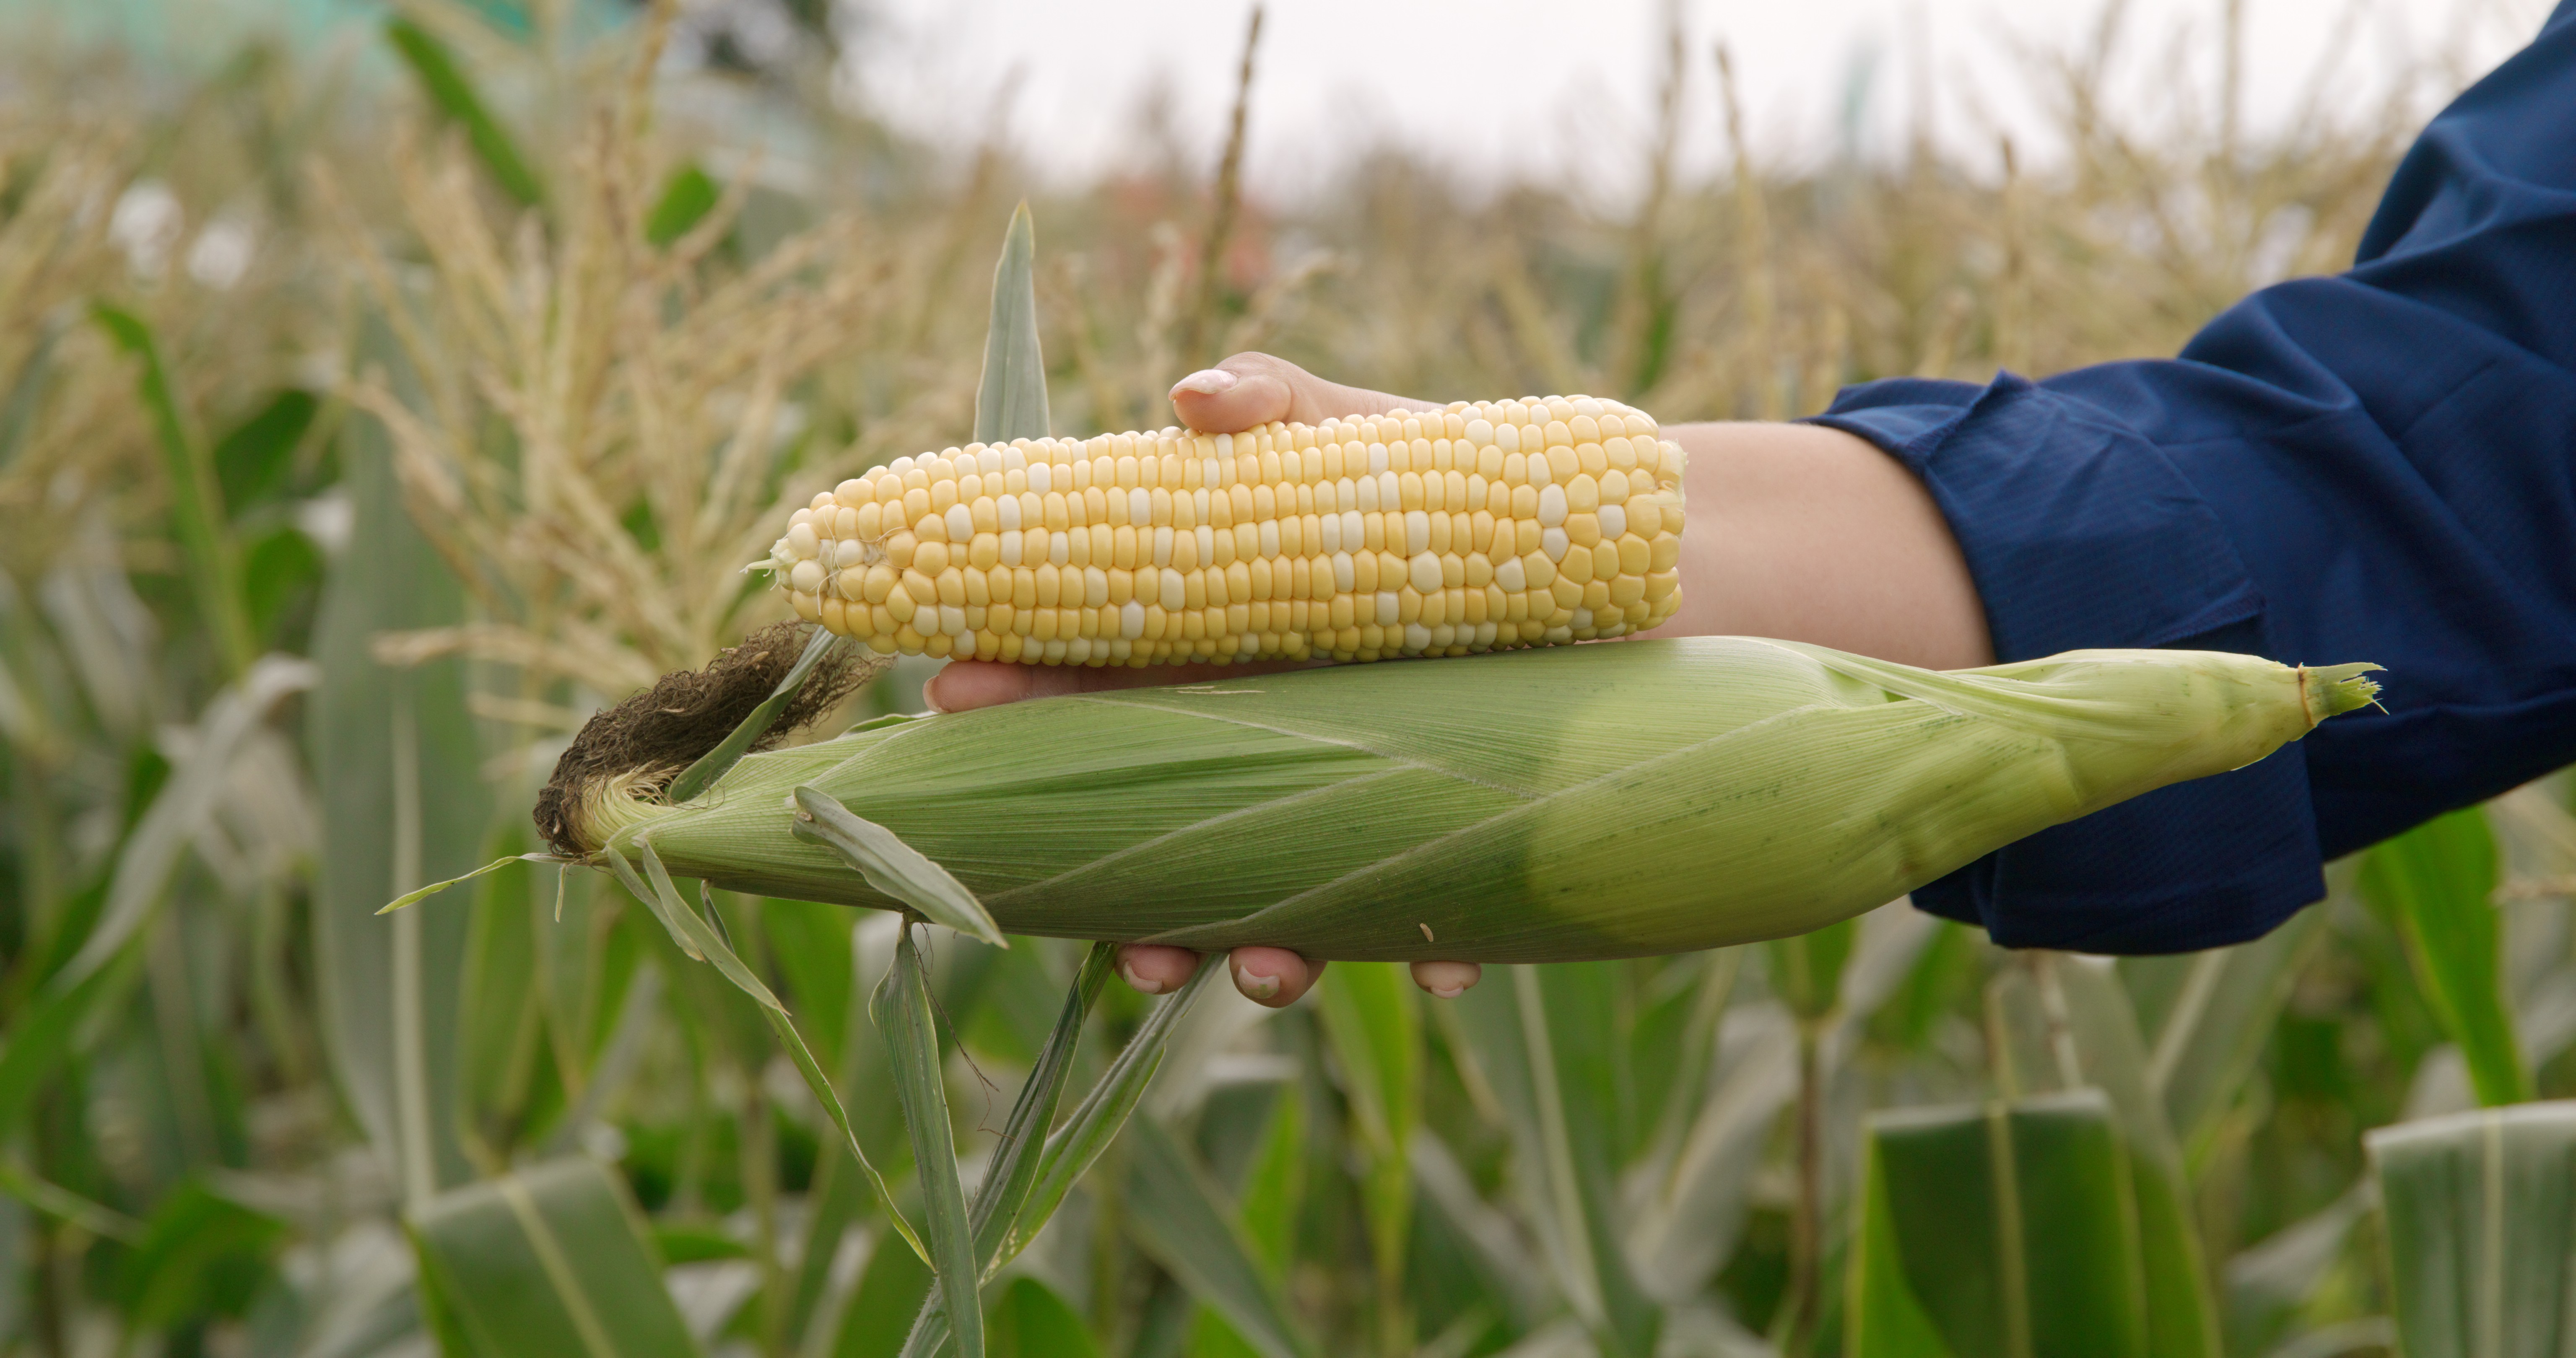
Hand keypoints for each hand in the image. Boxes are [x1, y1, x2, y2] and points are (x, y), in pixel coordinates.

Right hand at [922, 352, 1484, 1007]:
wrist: (1613, 548)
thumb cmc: (1448, 479)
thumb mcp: (1358, 432)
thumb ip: (1275, 403)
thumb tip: (1194, 400)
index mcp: (1217, 646)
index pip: (1092, 684)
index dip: (1020, 699)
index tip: (953, 703)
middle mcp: (1266, 738)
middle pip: (1162, 825)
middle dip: (1121, 891)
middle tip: (1113, 937)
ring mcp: (1349, 795)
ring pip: (1275, 900)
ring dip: (1257, 956)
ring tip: (1264, 973)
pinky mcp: (1450, 834)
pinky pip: (1433, 917)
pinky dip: (1435, 950)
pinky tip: (1445, 965)